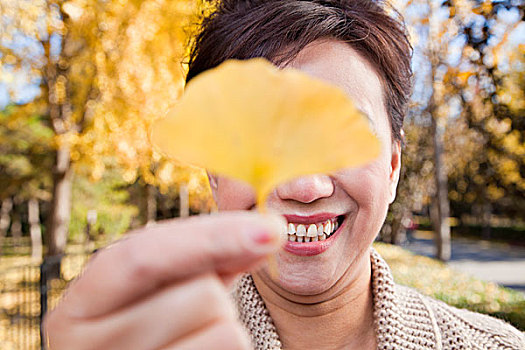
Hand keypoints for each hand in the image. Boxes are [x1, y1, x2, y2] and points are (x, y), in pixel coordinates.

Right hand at [44, 212, 284, 349]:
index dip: (213, 236)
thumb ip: (210, 257)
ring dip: (227, 327)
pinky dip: (229, 349)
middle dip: (219, 294)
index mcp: (84, 303)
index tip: (272, 227)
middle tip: (200, 309)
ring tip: (195, 338)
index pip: (145, 255)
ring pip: (227, 331)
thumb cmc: (150, 329)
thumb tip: (266, 232)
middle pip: (202, 294)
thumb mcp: (167, 287)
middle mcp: (89, 345)